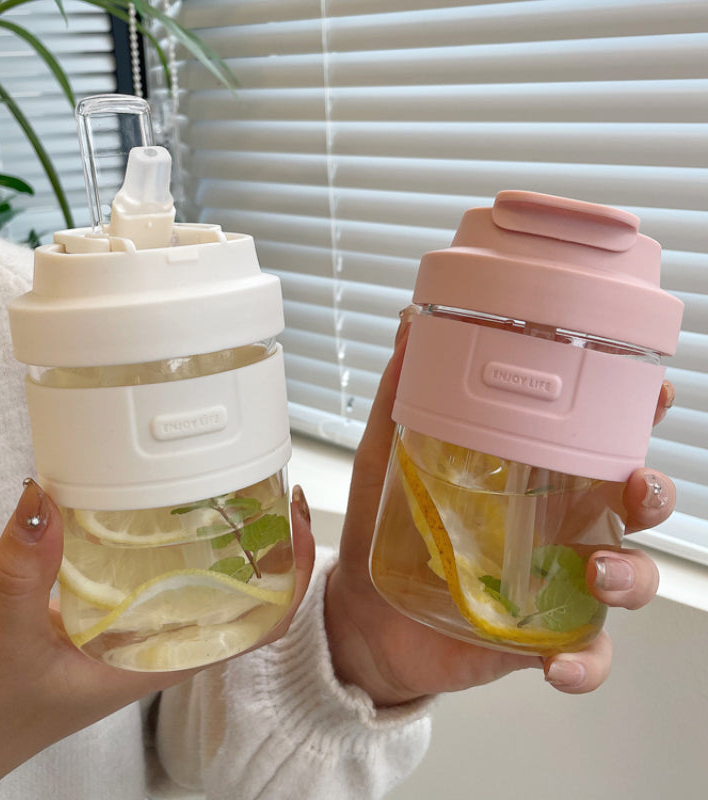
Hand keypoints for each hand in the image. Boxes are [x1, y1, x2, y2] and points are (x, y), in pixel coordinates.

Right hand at [0, 481, 313, 799]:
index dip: (292, 577)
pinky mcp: (116, 619)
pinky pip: (167, 580)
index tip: (299, 523)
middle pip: (246, 598)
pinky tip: (173, 510)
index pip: (260, 626)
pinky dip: (182, 547)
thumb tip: (43, 499)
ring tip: (242, 487)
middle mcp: (163, 646)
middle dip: (271, 546)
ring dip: (233, 543)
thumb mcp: (3, 635)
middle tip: (276, 488)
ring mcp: (142, 632)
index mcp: (161, 661)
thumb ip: (22, 569)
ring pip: (210, 587)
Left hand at [324, 309, 673, 705]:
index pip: (598, 437)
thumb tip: (410, 325)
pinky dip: (584, 663)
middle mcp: (558, 524)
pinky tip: (557, 665)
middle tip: (634, 487)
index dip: (635, 413)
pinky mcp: (542, 636)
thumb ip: (399, 399)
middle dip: (652, 491)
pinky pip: (586, 654)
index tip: (650, 392)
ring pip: (631, 576)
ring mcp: (557, 582)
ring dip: (632, 575)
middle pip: (634, 503)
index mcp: (532, 475)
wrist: (366, 613)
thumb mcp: (386, 458)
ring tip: (597, 574)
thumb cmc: (385, 528)